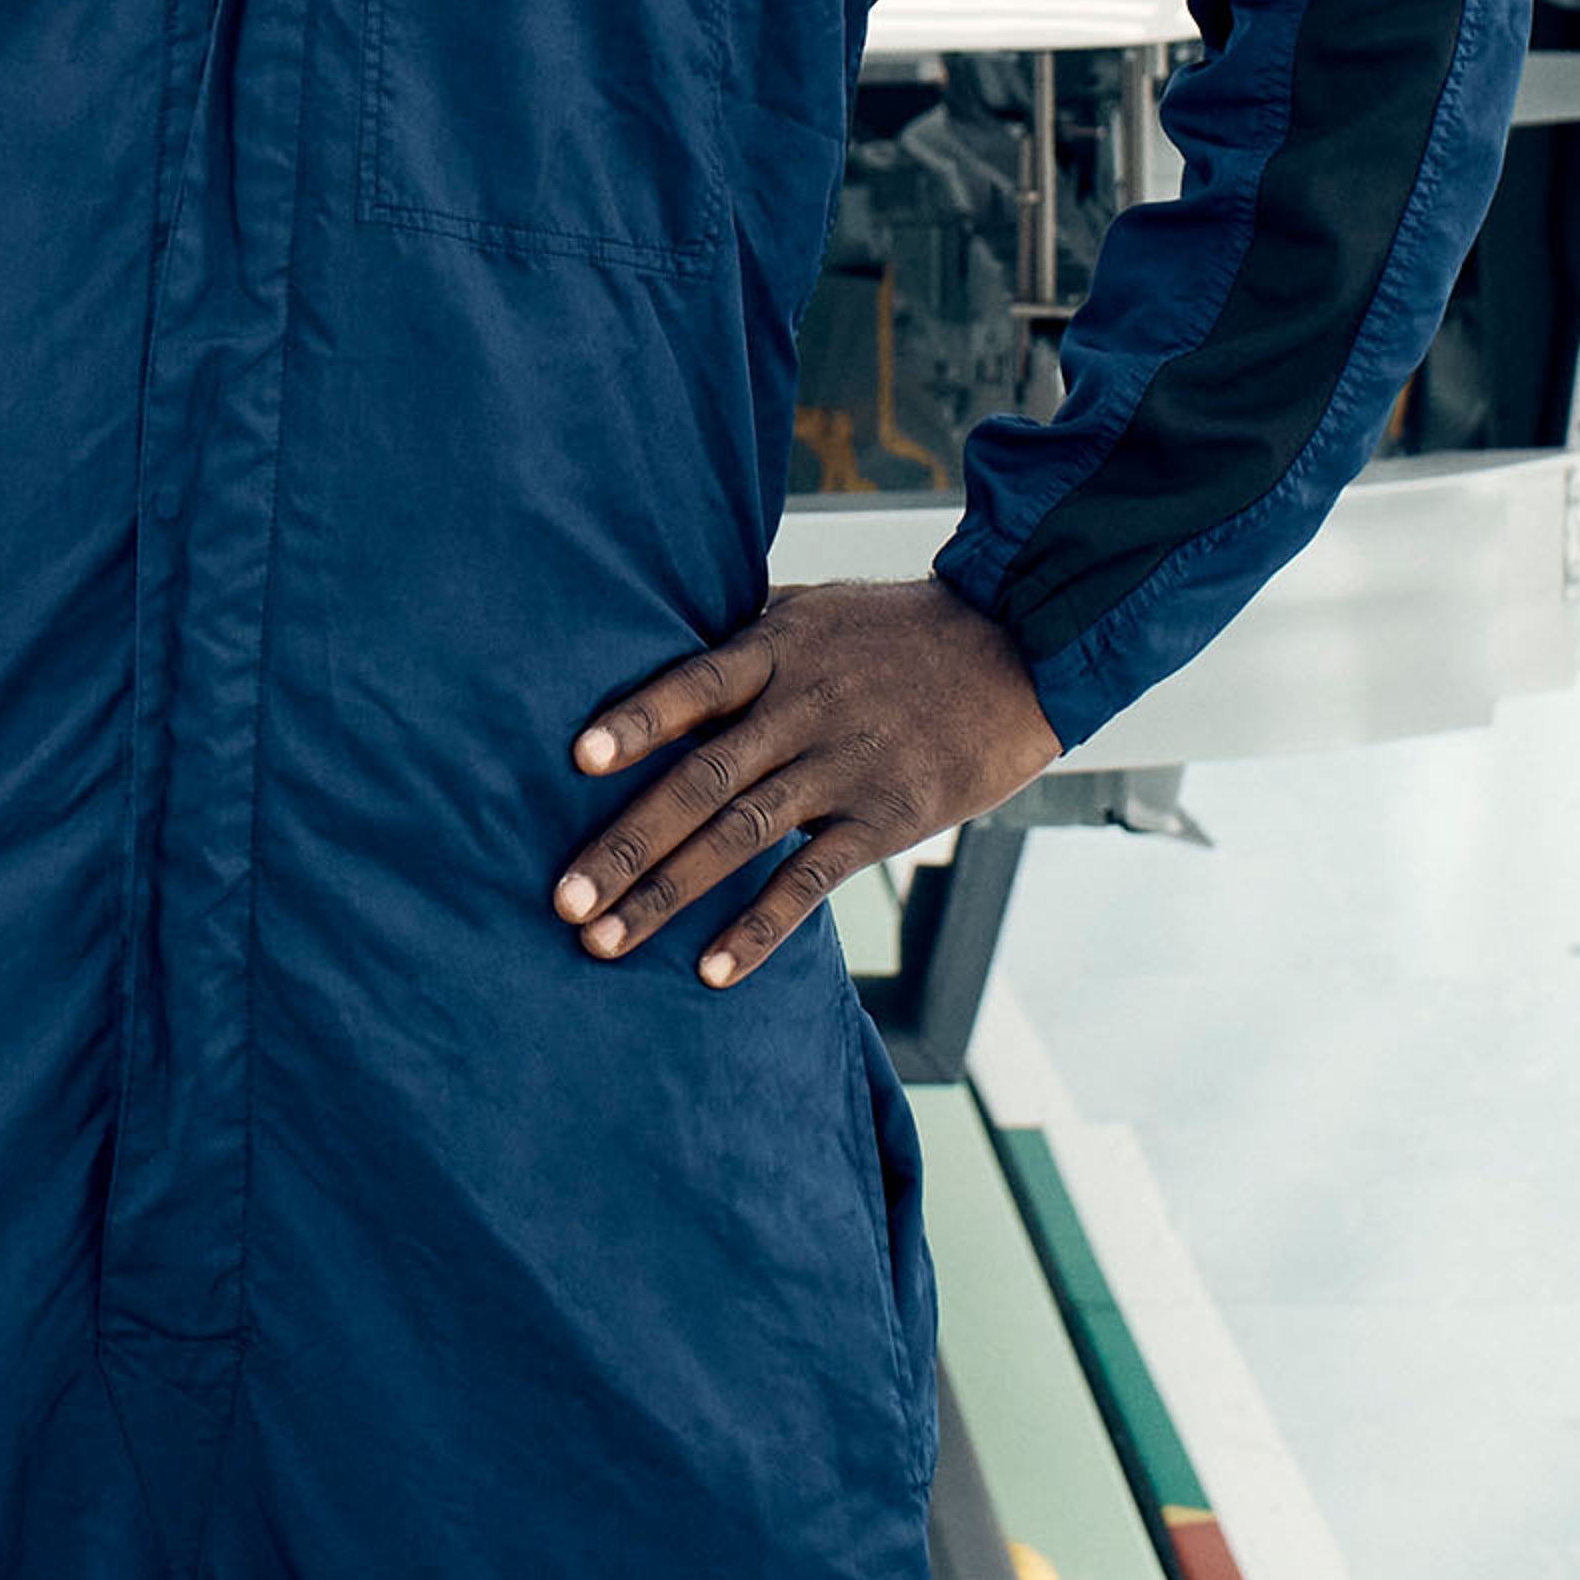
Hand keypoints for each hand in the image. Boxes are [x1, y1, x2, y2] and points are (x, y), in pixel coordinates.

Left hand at [551, 579, 1058, 988]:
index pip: (692, 685)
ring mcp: (843, 768)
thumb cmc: (897, 630)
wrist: (1015, 648)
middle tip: (564, 899)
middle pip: (699, 780)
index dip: (635, 721)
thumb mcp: (814, 609)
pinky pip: (810, 880)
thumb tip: (660, 640)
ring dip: (667, 894)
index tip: (576, 761)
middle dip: (627, 844)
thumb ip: (744, 637)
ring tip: (604, 941)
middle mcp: (802, 710)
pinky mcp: (885, 819)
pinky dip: (759, 927)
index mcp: (776, 651)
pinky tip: (711, 970)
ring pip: (739, 837)